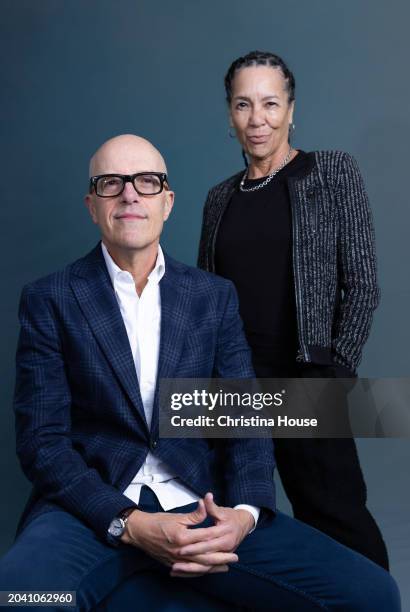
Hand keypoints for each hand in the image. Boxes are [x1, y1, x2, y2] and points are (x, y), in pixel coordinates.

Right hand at [122, 498, 237, 577]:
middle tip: (234, 558)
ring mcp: (176, 560)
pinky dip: (199, 572)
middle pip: (205, 557)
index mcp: (183, 537)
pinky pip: (188, 571)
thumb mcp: (177, 516)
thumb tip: (206, 504)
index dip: (219, 539)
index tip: (231, 540)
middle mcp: (180, 551)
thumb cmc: (158, 522)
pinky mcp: (171, 564)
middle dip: (221, 558)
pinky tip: (207, 571)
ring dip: (213, 568)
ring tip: (225, 567)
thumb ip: (194, 514)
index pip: (205, 538)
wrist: (140, 532)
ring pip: (198, 566)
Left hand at [173, 492, 253, 576]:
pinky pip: (209, 567)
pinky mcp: (223, 558)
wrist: (244, 524)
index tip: (180, 546)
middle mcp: (227, 544)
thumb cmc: (230, 516)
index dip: (194, 543)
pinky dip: (196, 571)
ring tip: (175, 569)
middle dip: (191, 557)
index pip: (207, 538)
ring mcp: (225, 553)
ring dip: (191, 568)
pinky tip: (183, 572)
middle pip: (206, 553)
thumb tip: (206, 496)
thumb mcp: (221, 510)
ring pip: (207, 564)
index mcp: (225, 532)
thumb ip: (211, 506)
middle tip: (175, 559)